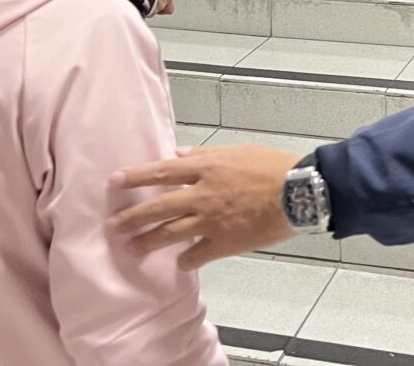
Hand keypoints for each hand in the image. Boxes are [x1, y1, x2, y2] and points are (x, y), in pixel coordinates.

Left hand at [111, 144, 300, 268]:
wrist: (300, 192)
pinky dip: (185, 260)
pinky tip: (179, 263)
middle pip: (157, 207)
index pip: (162, 171)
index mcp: (206, 167)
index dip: (136, 176)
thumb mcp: (238, 150)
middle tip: (113, 225)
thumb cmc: (273, 167)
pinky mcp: (223, 242)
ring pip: (169, 234)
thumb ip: (205, 153)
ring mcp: (211, 220)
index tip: (115, 181)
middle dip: (131, 217)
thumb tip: (178, 153)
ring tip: (131, 248)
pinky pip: (195, 255)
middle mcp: (202, 194)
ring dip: (147, 242)